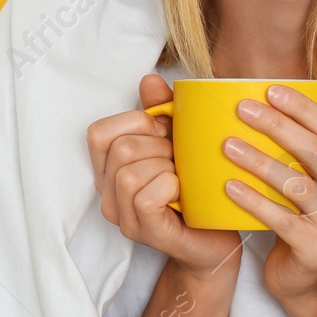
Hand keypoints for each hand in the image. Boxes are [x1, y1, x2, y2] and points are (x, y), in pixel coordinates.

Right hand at [85, 74, 244, 284]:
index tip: (164, 133)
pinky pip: (146, 197)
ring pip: (129, 173)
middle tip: (179, 160)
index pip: (99, 132)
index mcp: (110, 168)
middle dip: (159, 146)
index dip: (136, 123)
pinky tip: (184, 192)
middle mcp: (108, 193)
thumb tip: (150, 79)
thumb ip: (163, 109)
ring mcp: (124, 217)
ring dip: (166, 167)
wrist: (218, 237)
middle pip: (120, 149)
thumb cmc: (197, 186)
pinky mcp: (146, 232)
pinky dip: (169, 186)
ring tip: (183, 177)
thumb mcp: (180, 140)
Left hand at [220, 85, 316, 302]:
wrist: (305, 279)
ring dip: (260, 161)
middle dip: (278, 126)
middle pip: (316, 153)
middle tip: (242, 110)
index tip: (270, 90)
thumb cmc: (306, 220)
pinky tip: (229, 187)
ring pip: (297, 185)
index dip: (304, 109)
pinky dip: (254, 201)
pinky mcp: (316, 249)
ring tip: (228, 146)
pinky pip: (281, 219)